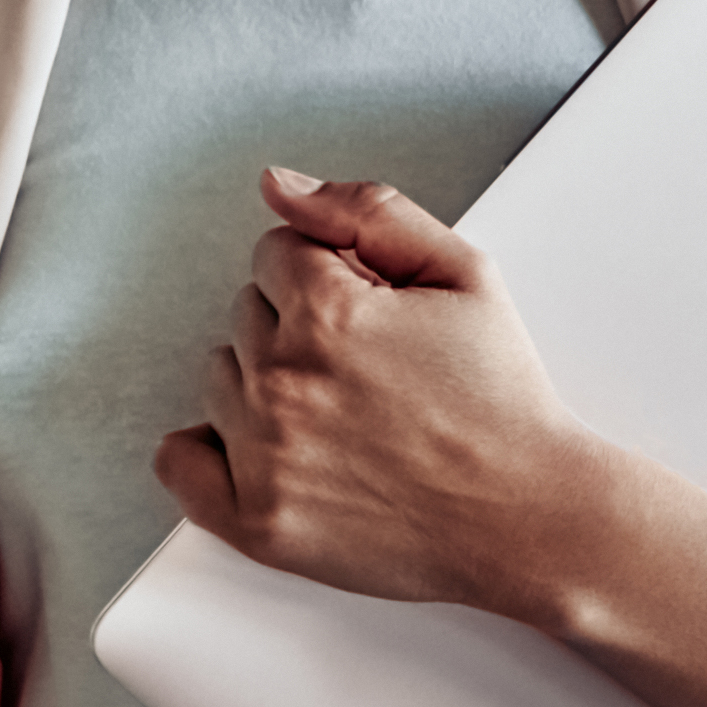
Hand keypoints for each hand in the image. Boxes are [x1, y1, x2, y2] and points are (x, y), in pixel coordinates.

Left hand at [149, 170, 603, 617]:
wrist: (526, 519)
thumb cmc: (502, 402)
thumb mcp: (463, 273)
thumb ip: (367, 211)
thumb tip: (278, 184)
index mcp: (329, 311)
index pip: (275, 254)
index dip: (329, 277)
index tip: (370, 315)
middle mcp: (284, 380)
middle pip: (245, 315)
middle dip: (299, 327)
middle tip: (367, 370)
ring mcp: (264, 455)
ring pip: (219, 379)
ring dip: (264, 385)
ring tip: (340, 416)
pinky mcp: (256, 521)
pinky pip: (180, 462)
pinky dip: (207, 452)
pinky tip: (265, 447)